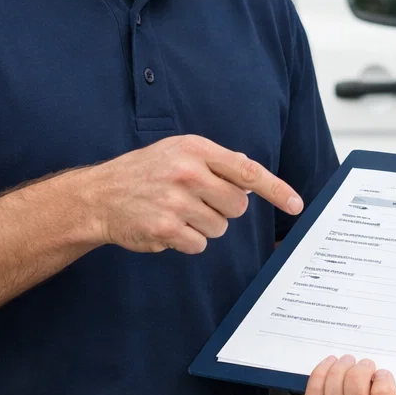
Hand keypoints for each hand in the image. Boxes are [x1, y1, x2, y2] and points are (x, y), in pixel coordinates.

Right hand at [82, 134, 303, 253]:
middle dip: (224, 208)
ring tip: (176, 212)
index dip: (276, 189)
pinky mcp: (165, 228)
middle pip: (237, 205)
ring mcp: (176, 202)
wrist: (99, 196)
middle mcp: (187, 173)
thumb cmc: (143, 172)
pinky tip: (167, 226)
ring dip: (203, 225)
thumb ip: (216, 161)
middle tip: (196, 201)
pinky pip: (199, 244)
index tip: (296, 204)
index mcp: (195, 150)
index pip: (248, 170)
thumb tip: (251, 172)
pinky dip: (187, 241)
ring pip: (220, 227)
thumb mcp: (178, 152)